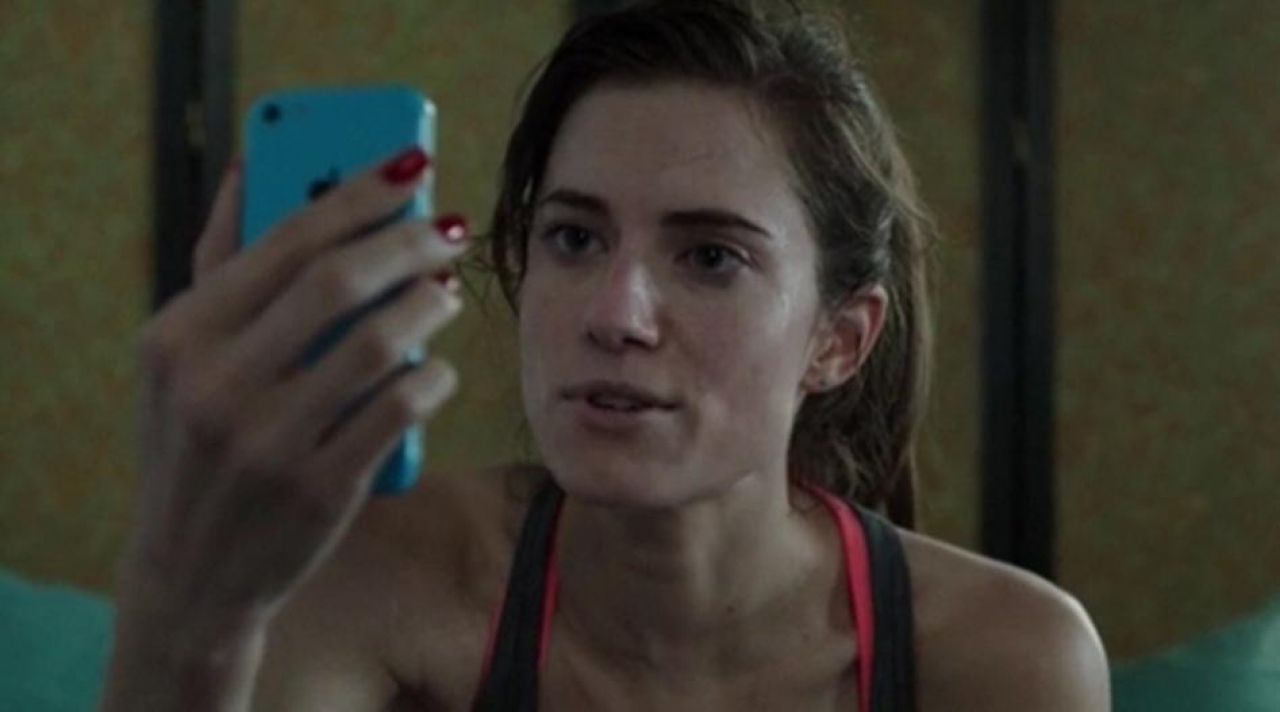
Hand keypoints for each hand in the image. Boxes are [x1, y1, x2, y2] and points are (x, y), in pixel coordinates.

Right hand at [120, 147, 467, 631]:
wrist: (192, 572)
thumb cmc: (194, 445)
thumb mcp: (180, 359)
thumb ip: (218, 261)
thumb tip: (252, 164)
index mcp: (179, 335)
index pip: (286, 240)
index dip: (359, 193)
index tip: (412, 165)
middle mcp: (217, 384)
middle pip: (340, 281)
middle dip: (410, 242)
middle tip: (450, 230)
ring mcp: (269, 441)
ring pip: (382, 343)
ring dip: (432, 305)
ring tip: (448, 292)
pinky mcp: (321, 487)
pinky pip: (403, 408)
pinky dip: (433, 376)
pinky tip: (436, 367)